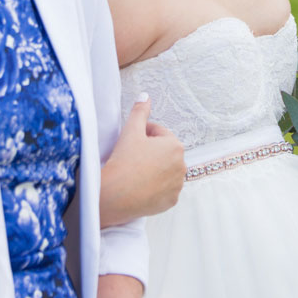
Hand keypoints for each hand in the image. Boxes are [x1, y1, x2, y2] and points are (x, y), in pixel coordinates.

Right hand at [100, 95, 184, 226]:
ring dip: (154, 169)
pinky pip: (164, 190)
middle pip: (163, 153)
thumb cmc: (124, 161)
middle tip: (131, 156)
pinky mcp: (171, 201)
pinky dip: (155, 187)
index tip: (130, 141)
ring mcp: (177, 185)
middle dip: (150, 151)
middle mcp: (182, 166)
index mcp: (175, 146)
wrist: (115, 195)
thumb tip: (145, 96)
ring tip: (136, 171)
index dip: (143, 134)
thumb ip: (140, 111)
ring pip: (165, 171)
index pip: (159, 133)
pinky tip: (141, 186)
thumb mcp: (131, 130)